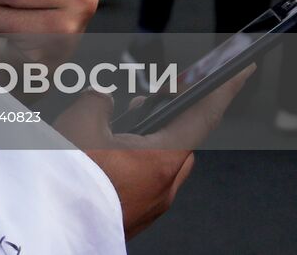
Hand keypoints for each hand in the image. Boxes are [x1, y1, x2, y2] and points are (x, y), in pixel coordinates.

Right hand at [54, 65, 254, 237]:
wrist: (53, 224)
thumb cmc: (70, 179)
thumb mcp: (80, 121)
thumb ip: (98, 101)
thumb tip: (103, 102)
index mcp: (162, 159)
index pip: (204, 115)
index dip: (225, 88)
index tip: (243, 70)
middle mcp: (165, 186)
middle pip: (182, 140)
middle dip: (169, 115)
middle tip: (151, 98)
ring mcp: (152, 206)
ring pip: (162, 163)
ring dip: (147, 141)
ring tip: (116, 128)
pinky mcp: (136, 217)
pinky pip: (145, 182)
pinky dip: (134, 163)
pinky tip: (105, 157)